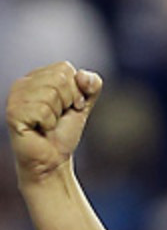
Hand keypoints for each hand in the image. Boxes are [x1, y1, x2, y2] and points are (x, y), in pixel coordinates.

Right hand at [6, 62, 102, 186]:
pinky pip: (43, 110)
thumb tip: (83, 76)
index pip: (65, 68)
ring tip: (47, 124)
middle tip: (58, 117)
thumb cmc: (63, 133)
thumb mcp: (82, 105)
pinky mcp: (13, 113)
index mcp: (37, 77)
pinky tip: (40, 129)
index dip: (75, 91)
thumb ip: (91, 86)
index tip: (69, 107)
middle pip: (59, 79)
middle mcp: (22, 83)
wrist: (53, 160)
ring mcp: (15, 97)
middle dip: (68, 101)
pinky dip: (49, 124)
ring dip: (57, 114)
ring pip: (51, 93)